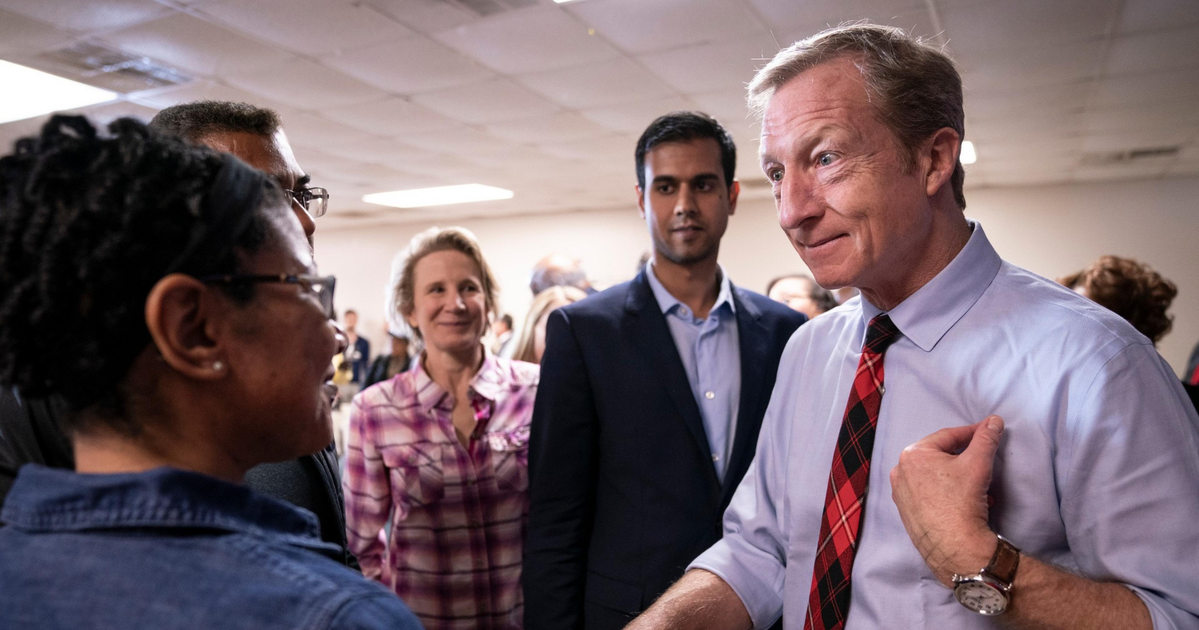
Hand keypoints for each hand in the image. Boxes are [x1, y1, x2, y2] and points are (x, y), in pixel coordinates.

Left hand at [890, 415, 1003, 586]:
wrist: (955, 546)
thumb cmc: (962, 501)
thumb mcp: (978, 463)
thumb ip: (986, 438)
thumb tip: (995, 421)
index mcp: (912, 454)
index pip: (948, 436)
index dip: (971, 433)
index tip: (988, 432)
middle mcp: (900, 471)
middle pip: (940, 457)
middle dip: (965, 459)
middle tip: (984, 461)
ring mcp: (901, 493)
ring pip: (936, 477)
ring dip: (959, 478)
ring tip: (981, 485)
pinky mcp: (906, 512)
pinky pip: (930, 494)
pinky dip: (948, 493)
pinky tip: (967, 501)